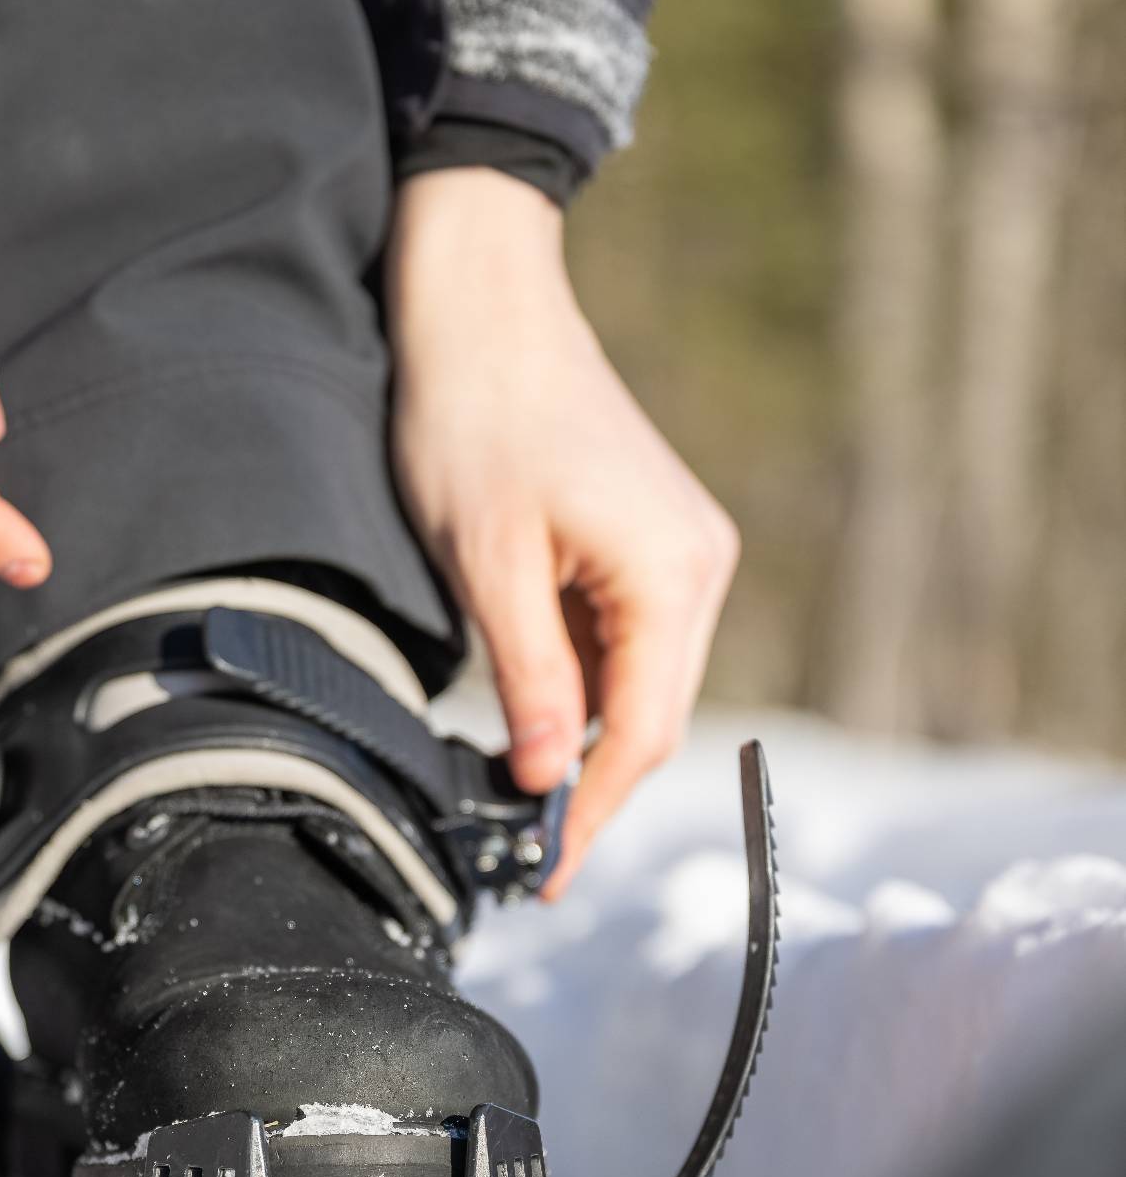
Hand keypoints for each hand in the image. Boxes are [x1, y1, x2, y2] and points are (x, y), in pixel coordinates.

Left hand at [388, 169, 738, 893]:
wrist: (483, 304)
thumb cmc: (476, 418)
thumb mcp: (487, 564)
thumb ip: (529, 680)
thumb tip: (548, 783)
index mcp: (673, 573)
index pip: (644, 732)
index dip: (593, 811)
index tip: (545, 872)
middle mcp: (700, 567)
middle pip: (652, 717)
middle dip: (590, 788)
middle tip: (525, 855)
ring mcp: (683, 553)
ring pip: (639, 685)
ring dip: (583, 741)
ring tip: (515, 797)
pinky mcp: (652, 544)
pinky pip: (624, 643)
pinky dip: (580, 690)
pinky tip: (531, 719)